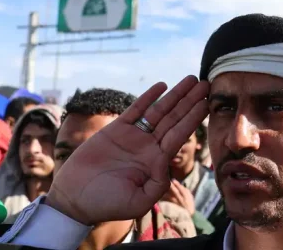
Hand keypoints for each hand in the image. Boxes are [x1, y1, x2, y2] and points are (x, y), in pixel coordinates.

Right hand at [46, 76, 209, 225]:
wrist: (75, 198)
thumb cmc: (106, 204)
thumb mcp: (138, 202)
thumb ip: (157, 184)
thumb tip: (167, 162)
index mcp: (157, 163)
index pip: (180, 135)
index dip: (194, 118)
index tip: (207, 102)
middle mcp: (149, 147)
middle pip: (174, 119)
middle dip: (190, 101)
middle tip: (207, 84)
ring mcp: (133, 137)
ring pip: (159, 111)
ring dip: (175, 95)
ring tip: (191, 79)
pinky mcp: (115, 130)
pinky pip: (135, 110)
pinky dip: (148, 97)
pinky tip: (162, 86)